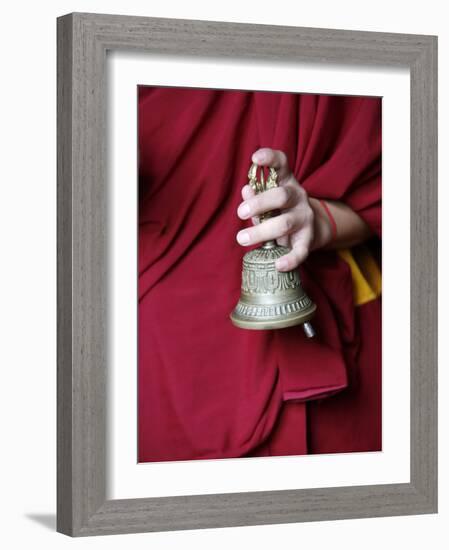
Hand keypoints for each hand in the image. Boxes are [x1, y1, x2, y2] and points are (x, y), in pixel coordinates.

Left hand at [236, 148, 319, 271]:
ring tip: (242, 239)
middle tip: (240, 213)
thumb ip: (255, 196)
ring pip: (284, 223)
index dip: (270, 158)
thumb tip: (245, 190)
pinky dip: (290, 259)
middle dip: (259, 203)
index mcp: (286, 182)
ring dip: (261, 231)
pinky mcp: (308, 240)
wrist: (310, 230)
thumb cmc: (279, 212)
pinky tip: (279, 265)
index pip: (282, 164)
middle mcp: (298, 197)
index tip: (255, 158)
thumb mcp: (267, 201)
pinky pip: (300, 251)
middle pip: (281, 196)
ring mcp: (305, 218)